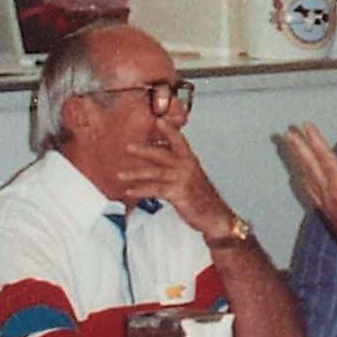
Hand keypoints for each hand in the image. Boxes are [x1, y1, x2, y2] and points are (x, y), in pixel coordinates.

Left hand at [118, 127, 233, 235]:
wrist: (215, 216)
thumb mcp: (191, 177)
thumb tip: (160, 155)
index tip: (157, 120)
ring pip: (155, 173)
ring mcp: (183, 180)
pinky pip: (155, 190)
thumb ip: (176, 166)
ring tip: (120, 174)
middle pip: (162, 154)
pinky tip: (130, 191)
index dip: (169, 130)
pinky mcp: (179, 194)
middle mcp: (187, 167)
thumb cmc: (202, 198)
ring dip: (135, 173)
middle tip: (128, 146)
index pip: (179, 140)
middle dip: (144, 150)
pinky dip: (141, 190)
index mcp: (190, 160)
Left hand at [282, 126, 336, 254]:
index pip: (323, 156)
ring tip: (292, 149)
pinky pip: (310, 190)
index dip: (314, 139)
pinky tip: (303, 177)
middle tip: (288, 132)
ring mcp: (324, 203)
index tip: (304, 125)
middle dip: (298, 147)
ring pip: (306, 177)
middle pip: (309, 165)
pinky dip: (304, 178)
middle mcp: (328, 192)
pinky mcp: (326, 212)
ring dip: (299, 161)